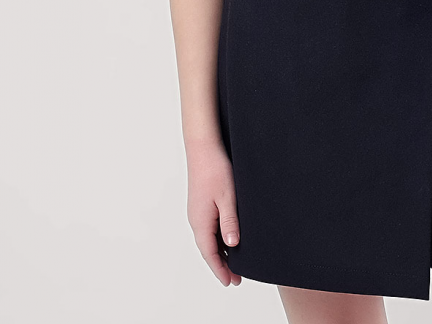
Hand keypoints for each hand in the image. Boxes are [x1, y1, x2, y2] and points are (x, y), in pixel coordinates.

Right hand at [185, 139, 241, 286]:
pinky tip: (228, 239)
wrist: (203, 148)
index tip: (230, 282)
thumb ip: (230, 221)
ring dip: (220, 252)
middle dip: (221, 265)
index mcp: (200, 222)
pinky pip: (208, 228)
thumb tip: (232, 245)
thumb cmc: (215, 169)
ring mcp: (197, 212)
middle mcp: (196, 219)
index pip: (210, 254)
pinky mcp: (200, 204)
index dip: (220, 269)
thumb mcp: (228, 197)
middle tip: (236, 279)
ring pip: (208, 239)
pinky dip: (218, 239)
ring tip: (234, 263)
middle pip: (208, 249)